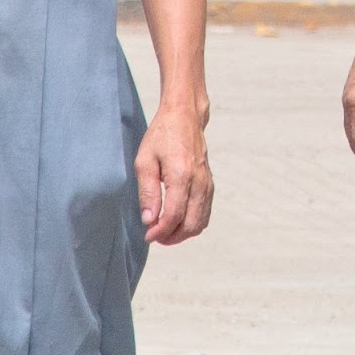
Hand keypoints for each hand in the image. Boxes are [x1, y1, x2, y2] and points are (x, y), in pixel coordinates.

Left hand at [135, 97, 213, 245]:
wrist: (184, 117)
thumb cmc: (162, 136)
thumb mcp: (145, 160)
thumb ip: (147, 192)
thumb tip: (149, 220)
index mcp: (181, 176)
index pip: (173, 216)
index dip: (160, 232)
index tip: (147, 235)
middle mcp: (199, 182)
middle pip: (191, 225)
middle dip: (172, 237)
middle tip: (155, 236)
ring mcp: (207, 183)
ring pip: (200, 222)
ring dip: (183, 233)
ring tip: (164, 231)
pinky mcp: (210, 184)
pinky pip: (205, 213)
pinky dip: (192, 223)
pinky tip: (177, 221)